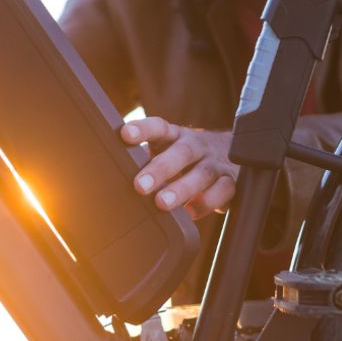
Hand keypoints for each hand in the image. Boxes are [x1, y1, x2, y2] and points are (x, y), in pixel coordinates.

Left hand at [121, 117, 237, 218]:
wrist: (229, 154)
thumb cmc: (184, 157)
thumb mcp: (165, 150)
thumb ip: (144, 159)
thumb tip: (111, 175)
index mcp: (175, 136)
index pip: (159, 127)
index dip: (143, 129)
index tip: (125, 135)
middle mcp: (196, 146)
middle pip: (181, 152)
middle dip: (161, 169)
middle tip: (140, 186)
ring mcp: (215, 163)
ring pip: (202, 173)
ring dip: (182, 188)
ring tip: (162, 203)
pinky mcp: (230, 181)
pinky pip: (223, 191)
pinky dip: (206, 202)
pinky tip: (190, 213)